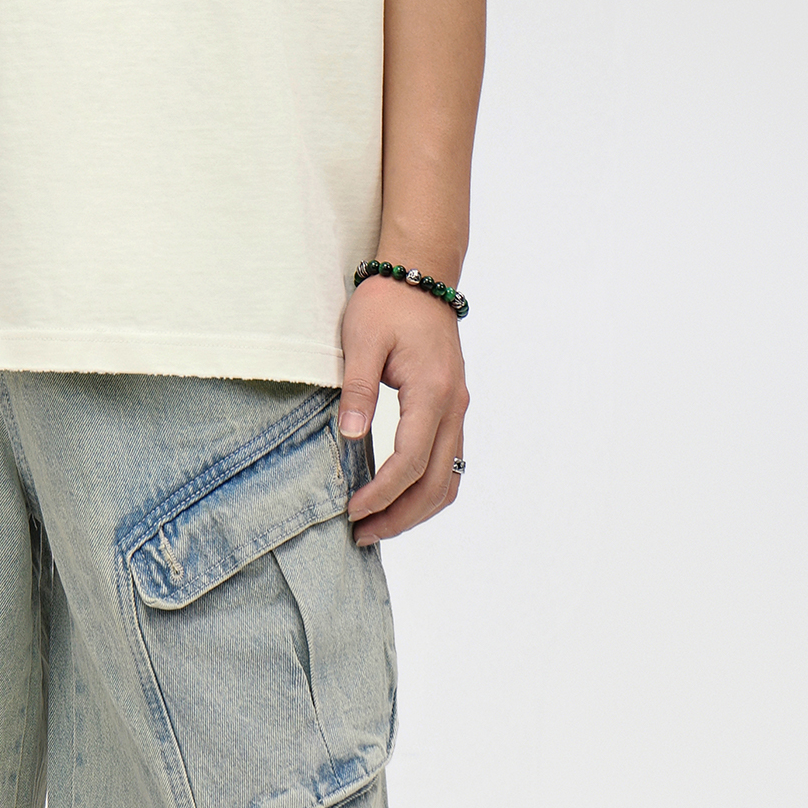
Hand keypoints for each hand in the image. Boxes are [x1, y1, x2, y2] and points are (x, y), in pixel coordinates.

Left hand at [340, 273, 469, 544]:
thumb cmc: (387, 303)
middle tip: (362, 533)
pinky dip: (428, 488)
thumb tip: (350, 437)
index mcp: (431, 393)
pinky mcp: (452, 405)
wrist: (420, 274)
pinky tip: (400, 495)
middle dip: (401, 515)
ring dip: (417, 508)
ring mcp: (457, 408)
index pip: (410, 461)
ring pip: (449, 477)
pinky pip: (449, 460)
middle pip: (437, 483)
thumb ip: (357, 390)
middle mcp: (453, 406)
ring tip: (379, 524)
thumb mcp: (361, 340)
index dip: (381, 493)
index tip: (352, 511)